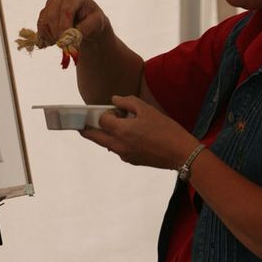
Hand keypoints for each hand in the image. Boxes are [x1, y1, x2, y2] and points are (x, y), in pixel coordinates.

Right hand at [36, 0, 108, 46]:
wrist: (88, 23)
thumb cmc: (94, 21)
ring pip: (44, 21)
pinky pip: (40, 26)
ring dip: (51, 36)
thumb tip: (71, 36)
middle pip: (52, 14)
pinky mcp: (44, 12)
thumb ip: (86, 28)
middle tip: (63, 46)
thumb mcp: (97, 23)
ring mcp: (51, 2)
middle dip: (57, 33)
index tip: (66, 40)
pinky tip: (55, 41)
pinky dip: (45, 36)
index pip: (66, 9)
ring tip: (62, 44)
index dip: (64, 25)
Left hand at [80, 95, 198, 169]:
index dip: (105, 113)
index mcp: (121, 130)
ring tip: (112, 126)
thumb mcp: (146, 109)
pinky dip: (117, 141)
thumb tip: (114, 100)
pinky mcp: (131, 160)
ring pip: (106, 144)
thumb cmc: (165, 129)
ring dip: (104, 135)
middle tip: (81, 124)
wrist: (180, 153)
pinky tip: (130, 135)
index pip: (101, 120)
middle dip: (87, 130)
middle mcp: (118, 145)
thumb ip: (127, 102)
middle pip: (94, 137)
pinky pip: (118, 149)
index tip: (112, 110)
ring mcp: (124, 155)